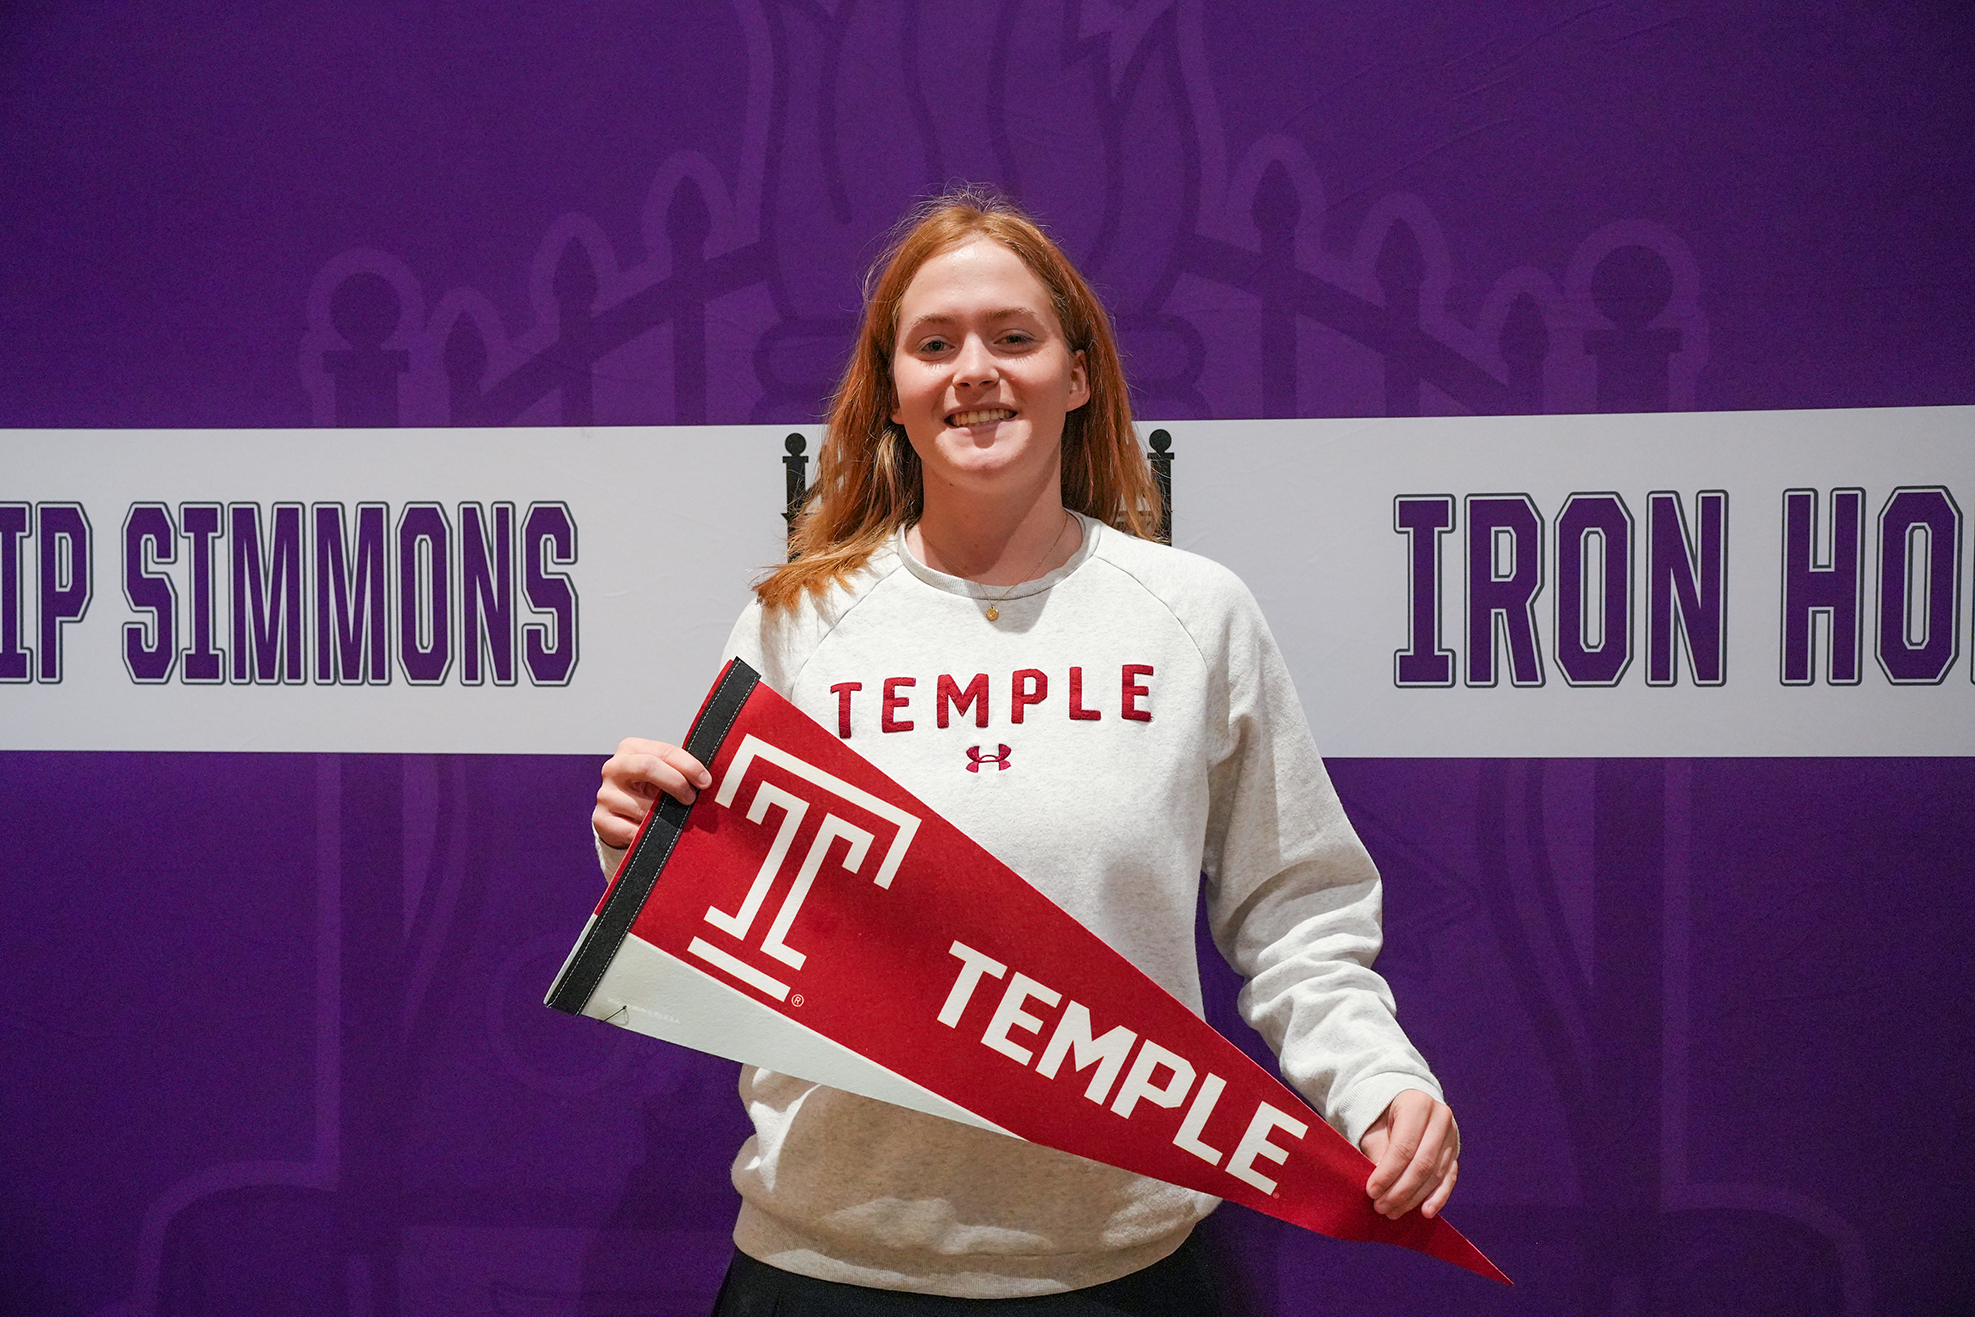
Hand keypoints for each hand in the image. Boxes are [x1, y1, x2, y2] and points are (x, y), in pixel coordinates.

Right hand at [593, 737, 710, 849]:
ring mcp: (605, 794)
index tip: (706, 782)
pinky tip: (659, 835)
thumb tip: (709, 781)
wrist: (623, 816)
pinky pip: (632, 831)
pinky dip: (650, 835)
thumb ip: (681, 770)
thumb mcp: (664, 773)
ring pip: (642, 806)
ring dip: (666, 817)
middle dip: (676, 783)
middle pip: (647, 767)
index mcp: (631, 749)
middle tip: (692, 798)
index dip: (688, 766)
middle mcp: (614, 767)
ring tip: (677, 820)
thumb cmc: (651, 789)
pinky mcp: (601, 819)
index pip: (663, 751)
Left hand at [1358, 1088, 1458, 1219]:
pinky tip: (1425, 1212)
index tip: (1372, 1192)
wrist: (1404, 1104)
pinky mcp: (1456, 1151)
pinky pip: (1449, 1178)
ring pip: (1435, 1174)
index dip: (1387, 1173)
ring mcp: (1452, 1135)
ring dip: (1414, 1198)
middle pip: (1422, 1163)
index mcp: (1417, 1105)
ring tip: (1393, 1211)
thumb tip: (1380, 1188)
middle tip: (1381, 1207)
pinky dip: (1438, 1197)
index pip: (1403, 1147)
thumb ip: (1379, 1155)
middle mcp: (1440, 1117)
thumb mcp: (1376, 1130)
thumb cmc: (1384, 1118)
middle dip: (1400, 1190)